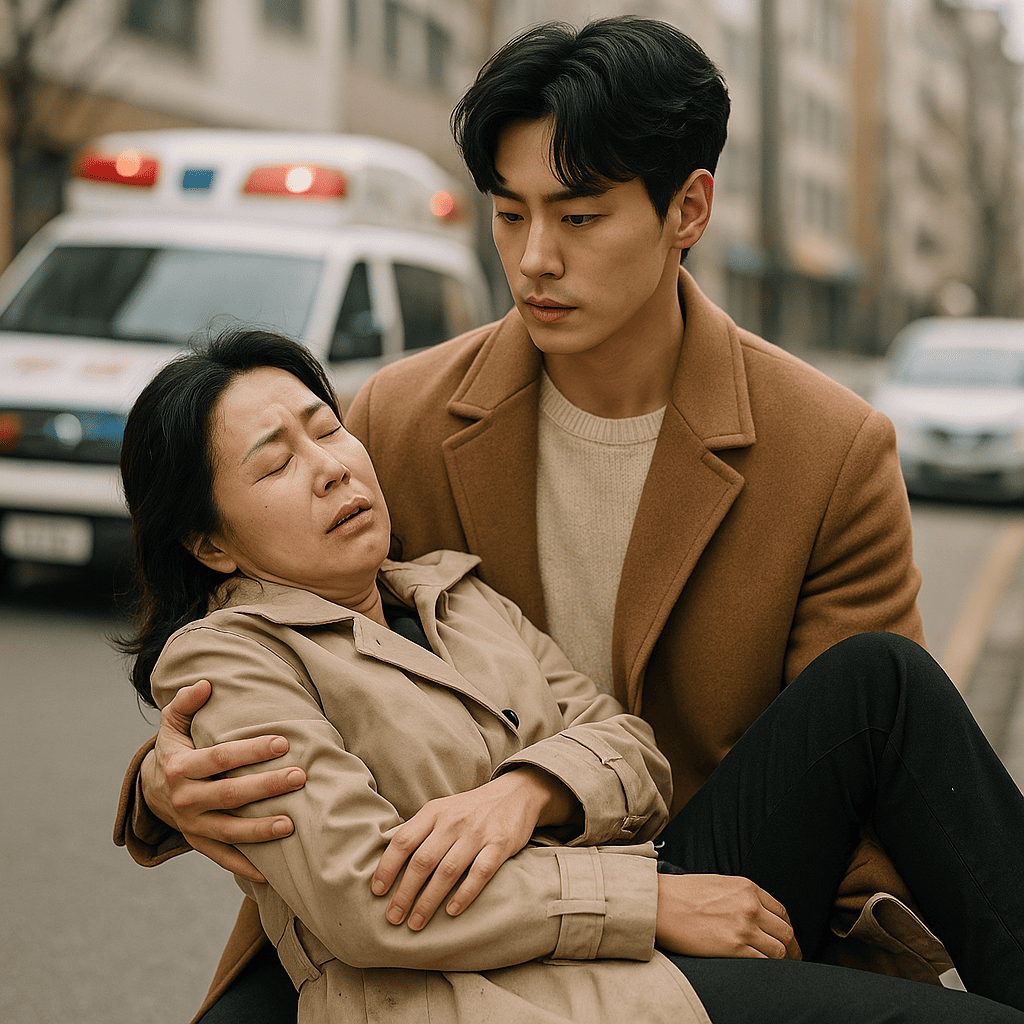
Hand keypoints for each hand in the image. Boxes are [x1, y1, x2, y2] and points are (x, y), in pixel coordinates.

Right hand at [141, 679, 306, 881]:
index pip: (221, 758)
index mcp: (181, 768)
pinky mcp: (199, 842)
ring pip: (229, 830)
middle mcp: (185, 800)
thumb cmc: (173, 750)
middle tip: (300, 777)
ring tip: (291, 825)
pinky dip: (245, 865)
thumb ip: (186, 703)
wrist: (150, 791)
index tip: (282, 742)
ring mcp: (192, 825)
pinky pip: (223, 858)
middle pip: (231, 794)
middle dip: (266, 786)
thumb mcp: (171, 724)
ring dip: (260, 829)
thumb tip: (207, 684)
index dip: (252, 750)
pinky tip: (271, 871)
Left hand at [371, 766, 576, 930]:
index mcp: (434, 811)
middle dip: (405, 893)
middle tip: (393, 916)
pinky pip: (480, 873)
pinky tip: (451, 911)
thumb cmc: (470, 809)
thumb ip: (419, 830)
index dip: (387, 867)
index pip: (403, 841)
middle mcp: (453, 821)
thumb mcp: (442, 809)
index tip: (377, 892)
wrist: (515, 793)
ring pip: (447, 871)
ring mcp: (477, 833)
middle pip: (422, 861)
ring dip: (429, 900)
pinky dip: (464, 894)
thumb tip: (387, 858)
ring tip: (416, 922)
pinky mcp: (499, 845)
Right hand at [656, 873, 801, 960]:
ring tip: (780, 970)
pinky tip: (763, 972)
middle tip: (792, 959)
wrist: (661, 903)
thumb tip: (754, 913)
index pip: (781, 912)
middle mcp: (751, 906)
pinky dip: (767, 969)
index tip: (786, 939)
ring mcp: (744, 928)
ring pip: (779, 951)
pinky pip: (763, 963)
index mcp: (748, 888)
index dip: (787, 929)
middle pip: (786, 932)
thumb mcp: (719, 883)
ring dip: (782, 962)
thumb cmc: (683, 893)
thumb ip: (741, 896)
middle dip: (792, 948)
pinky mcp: (734, 948)